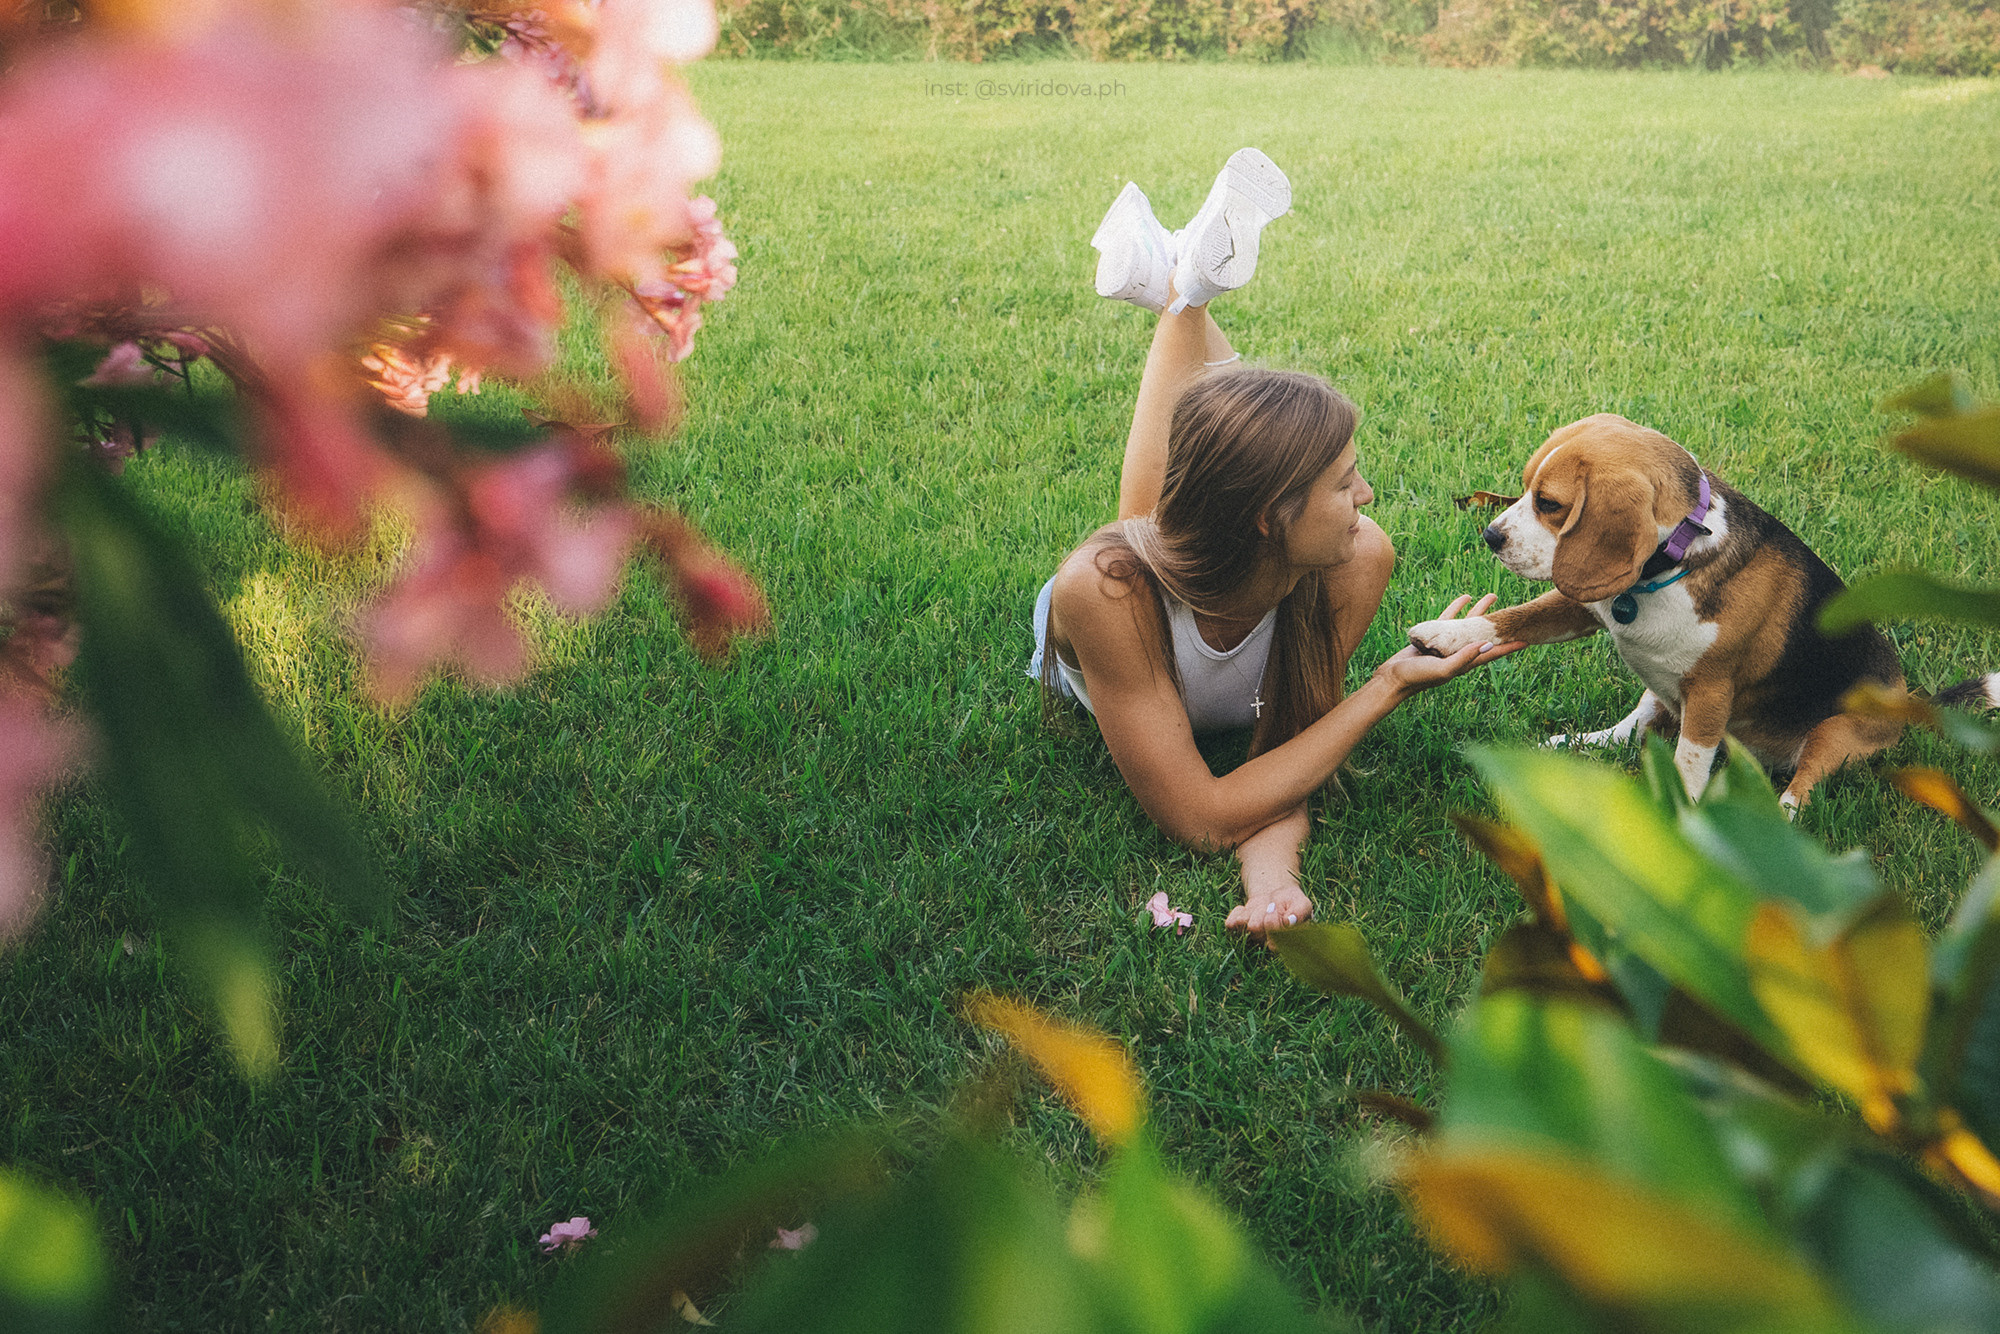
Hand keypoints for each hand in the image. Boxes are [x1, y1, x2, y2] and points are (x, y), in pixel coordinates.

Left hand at [1225, 879, 1312, 942]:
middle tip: (1271, 905)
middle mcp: (1266, 944)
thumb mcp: (1302, 904)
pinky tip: (1248, 909)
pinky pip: (1231, 924)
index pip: (1273, 943)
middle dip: (1262, 912)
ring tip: (1263, 907)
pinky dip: (1238, 912)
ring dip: (1253, 911)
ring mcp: (1252, 937)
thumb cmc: (1292, 902)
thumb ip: (1300, 913)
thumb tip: (1290, 922)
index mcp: (1285, 944)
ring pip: (1245, 925)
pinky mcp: (1238, 930)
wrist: (1277, 895)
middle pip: (1255, 928)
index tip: (1276, 907)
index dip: (1272, 922)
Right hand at [1379, 594, 1523, 699]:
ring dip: (1481, 611)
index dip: (1509, 647)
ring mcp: (1447, 644)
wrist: (1392, 678)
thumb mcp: (1442, 670)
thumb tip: (1486, 645)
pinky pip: (1449, 619)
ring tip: (1492, 596)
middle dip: (1499, 624)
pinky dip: (1457, 608)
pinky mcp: (1433, 636)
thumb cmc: (1417, 677)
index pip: (1492, 653)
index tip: (1526, 639)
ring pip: (1469, 623)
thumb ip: (1463, 659)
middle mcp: (1459, 653)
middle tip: (1513, 611)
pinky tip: (1465, 597)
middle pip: (1485, 635)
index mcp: (1465, 662)